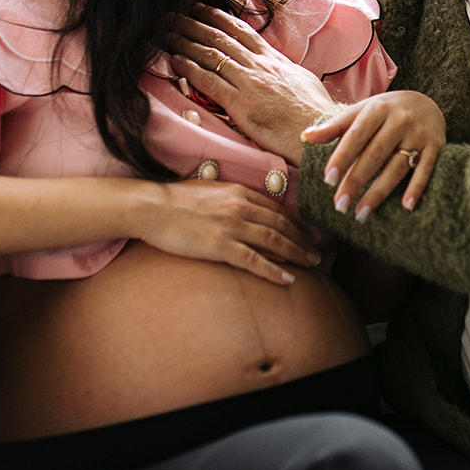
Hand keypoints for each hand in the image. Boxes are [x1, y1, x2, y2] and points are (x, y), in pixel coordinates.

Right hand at [139, 178, 321, 286]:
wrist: (151, 207)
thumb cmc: (176, 200)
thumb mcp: (211, 190)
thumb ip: (232, 198)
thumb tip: (248, 208)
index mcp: (240, 192)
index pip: (277, 209)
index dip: (297, 223)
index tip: (310, 233)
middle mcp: (241, 207)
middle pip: (282, 225)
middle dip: (303, 239)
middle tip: (318, 252)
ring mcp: (232, 226)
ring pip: (275, 242)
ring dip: (297, 254)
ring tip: (311, 264)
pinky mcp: (220, 245)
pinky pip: (254, 261)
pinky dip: (274, 271)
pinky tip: (288, 279)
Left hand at [167, 4, 339, 160]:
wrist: (322, 132)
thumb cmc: (317, 112)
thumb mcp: (304, 81)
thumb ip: (286, 71)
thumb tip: (281, 67)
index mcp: (275, 60)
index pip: (242, 31)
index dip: (218, 18)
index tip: (201, 8)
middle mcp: (260, 66)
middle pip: (221, 38)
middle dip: (194, 24)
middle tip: (174, 14)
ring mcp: (249, 83)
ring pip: (211, 55)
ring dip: (185, 42)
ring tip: (166, 33)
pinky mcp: (240, 104)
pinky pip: (209, 82)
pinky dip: (189, 69)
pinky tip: (175, 61)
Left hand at [302, 91, 443, 221]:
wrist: (427, 100)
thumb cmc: (385, 110)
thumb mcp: (361, 111)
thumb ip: (335, 126)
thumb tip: (305, 137)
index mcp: (378, 109)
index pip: (356, 135)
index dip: (342, 157)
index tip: (328, 179)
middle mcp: (400, 120)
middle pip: (375, 154)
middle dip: (356, 181)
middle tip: (340, 206)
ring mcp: (419, 134)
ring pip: (397, 167)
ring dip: (379, 192)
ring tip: (360, 214)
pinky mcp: (436, 146)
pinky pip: (425, 170)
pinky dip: (416, 188)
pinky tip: (405, 207)